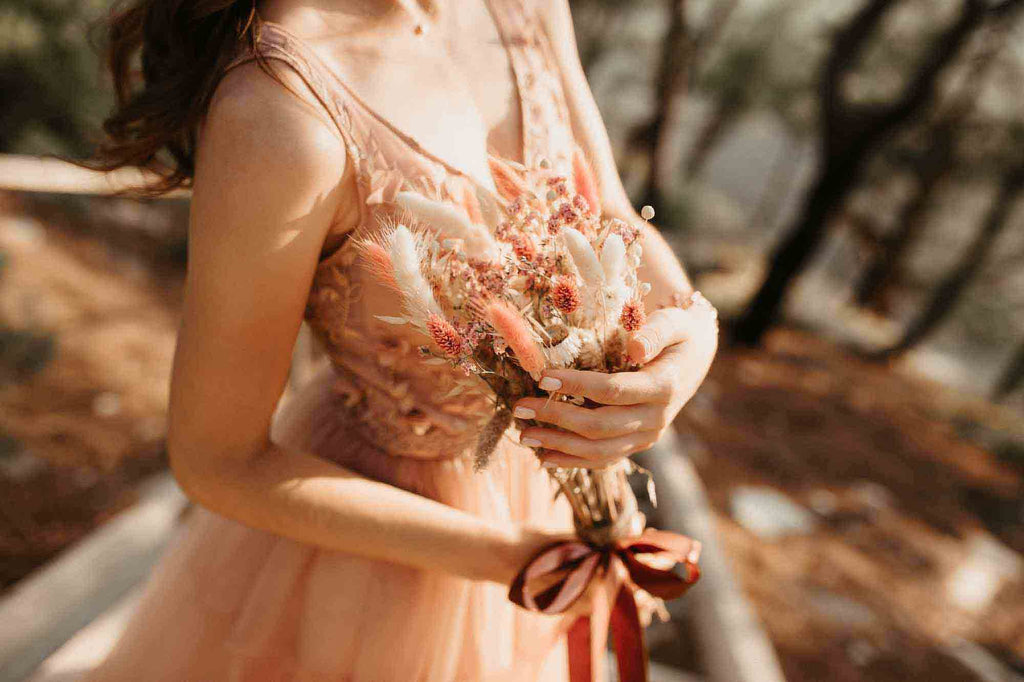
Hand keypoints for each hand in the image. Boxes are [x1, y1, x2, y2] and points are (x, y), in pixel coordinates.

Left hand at [514, 298, 717, 468]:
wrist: (693, 358)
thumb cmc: (677, 333)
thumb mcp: (673, 322)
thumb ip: (655, 332)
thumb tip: (635, 347)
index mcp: (664, 386)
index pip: (613, 390)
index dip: (576, 386)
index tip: (542, 377)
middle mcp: (657, 418)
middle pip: (600, 426)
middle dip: (556, 419)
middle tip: (520, 407)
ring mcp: (647, 436)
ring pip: (600, 451)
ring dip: (558, 445)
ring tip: (523, 436)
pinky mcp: (636, 444)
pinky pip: (604, 460)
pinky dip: (573, 462)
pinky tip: (544, 457)